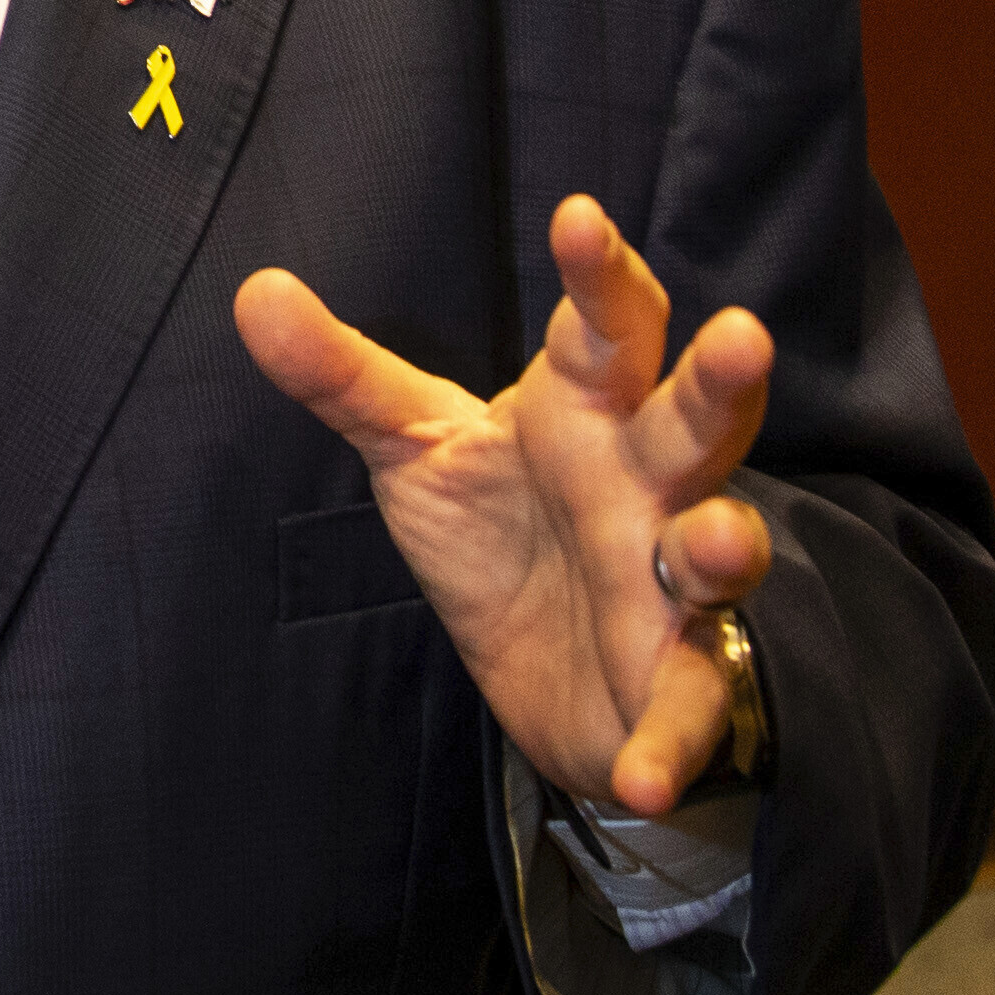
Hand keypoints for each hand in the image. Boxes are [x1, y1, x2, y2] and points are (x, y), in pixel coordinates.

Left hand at [234, 199, 777, 816]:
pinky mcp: (675, 683)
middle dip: (720, 382)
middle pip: (694, 419)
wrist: (550, 677)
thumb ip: (344, 376)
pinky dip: (673, 744)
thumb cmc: (501, 528)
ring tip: (716, 543)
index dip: (599, 274)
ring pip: (719, 550)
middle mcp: (647, 482)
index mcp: (587, 408)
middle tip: (741, 335)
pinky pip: (689, 710)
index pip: (607, 325)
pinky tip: (645, 775)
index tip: (577, 218)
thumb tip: (253, 290)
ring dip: (728, 546)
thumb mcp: (416, 448)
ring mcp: (672, 582)